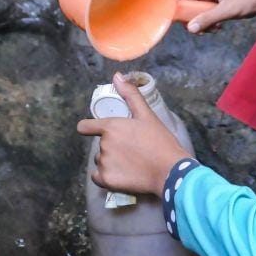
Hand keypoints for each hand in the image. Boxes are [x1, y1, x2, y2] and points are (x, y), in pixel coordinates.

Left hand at [77, 73, 190, 196]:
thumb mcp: (147, 115)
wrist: (170, 171)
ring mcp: (104, 163)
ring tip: (131, 164)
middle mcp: (103, 145)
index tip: (97, 132)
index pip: (85, 127)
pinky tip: (123, 175)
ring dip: (110, 162)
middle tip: (132, 151)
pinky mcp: (106, 180)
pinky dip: (107, 177)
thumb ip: (130, 94)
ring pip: (100, 161)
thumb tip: (116, 76)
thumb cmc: (160, 141)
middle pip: (100, 145)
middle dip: (112, 147)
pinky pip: (98, 177)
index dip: (90, 129)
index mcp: (111, 127)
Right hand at [178, 0, 255, 32]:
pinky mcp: (214, 1)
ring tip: (214, 29)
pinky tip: (218, 26)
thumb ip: (208, 18)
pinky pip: (203, 12)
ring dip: (200, 21)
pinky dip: (207, 21)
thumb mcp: (229, 10)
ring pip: (194, 9)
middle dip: (190, 17)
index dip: (175, 4)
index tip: (173, 19)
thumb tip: (190, 28)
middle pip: (186, 1)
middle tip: (198, 30)